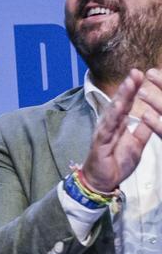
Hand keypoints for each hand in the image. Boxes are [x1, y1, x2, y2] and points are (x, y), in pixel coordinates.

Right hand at [80, 68, 161, 192]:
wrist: (103, 181)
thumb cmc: (117, 163)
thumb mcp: (137, 144)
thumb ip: (143, 130)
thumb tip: (153, 116)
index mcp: (119, 124)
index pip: (128, 103)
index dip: (134, 89)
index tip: (142, 75)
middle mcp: (110, 124)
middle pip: (120, 102)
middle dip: (128, 87)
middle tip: (136, 71)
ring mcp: (104, 131)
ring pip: (114, 111)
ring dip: (122, 96)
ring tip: (129, 83)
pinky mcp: (100, 141)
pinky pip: (108, 126)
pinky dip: (114, 115)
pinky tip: (119, 105)